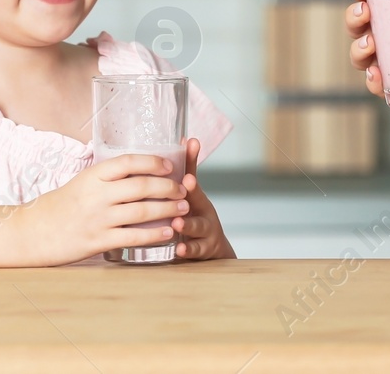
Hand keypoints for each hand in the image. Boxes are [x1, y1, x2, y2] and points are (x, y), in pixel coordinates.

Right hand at [28, 152, 188, 264]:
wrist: (33, 233)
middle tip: (184, 189)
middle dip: (168, 187)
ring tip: (183, 208)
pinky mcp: (98, 241)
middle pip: (141, 186)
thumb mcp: (82, 183)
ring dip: (167, 209)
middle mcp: (97, 195)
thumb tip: (139, 170)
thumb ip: (107, 178)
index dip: (153, 162)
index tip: (170, 166)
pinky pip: (133, 236)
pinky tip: (168, 232)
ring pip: (142, 211)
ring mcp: (98, 218)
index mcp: (93, 176)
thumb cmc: (61, 206)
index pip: (128, 162)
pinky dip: (154, 233)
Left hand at [173, 138, 234, 260]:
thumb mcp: (191, 195)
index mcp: (196, 196)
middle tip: (185, 183)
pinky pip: (195, 250)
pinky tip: (179, 250)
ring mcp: (205, 231)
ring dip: (187, 224)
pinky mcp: (203, 250)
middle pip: (198, 200)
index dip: (190, 163)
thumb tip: (183, 139)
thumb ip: (186, 170)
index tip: (187, 149)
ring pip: (197, 227)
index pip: (192, 177)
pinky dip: (188, 250)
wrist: (212, 248)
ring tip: (177, 223)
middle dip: (192, 191)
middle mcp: (203, 211)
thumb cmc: (194, 216)